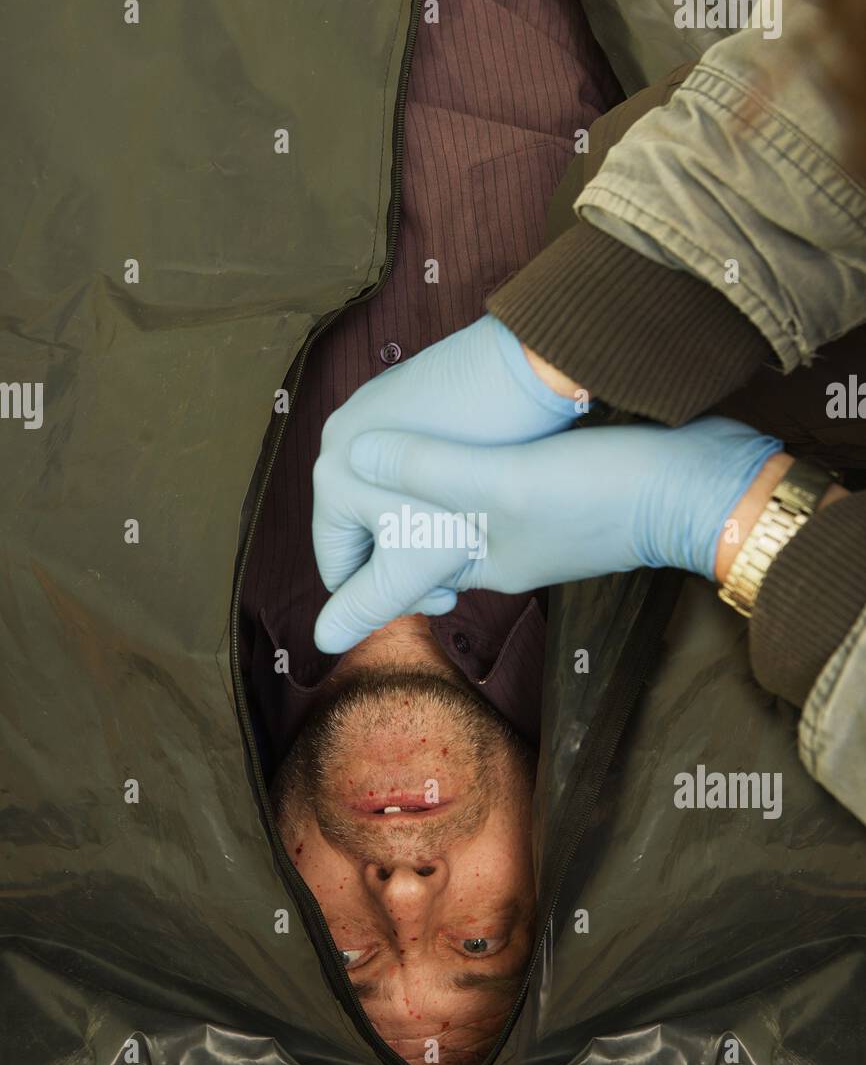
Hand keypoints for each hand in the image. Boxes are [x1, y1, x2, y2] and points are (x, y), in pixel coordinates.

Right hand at [313, 314, 578, 608]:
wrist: (524, 381)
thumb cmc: (474, 477)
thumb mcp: (421, 556)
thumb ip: (370, 603)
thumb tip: (321, 643)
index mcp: (328, 479)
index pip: (340, 568)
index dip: (387, 596)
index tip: (442, 596)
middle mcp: (336, 439)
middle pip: (365, 531)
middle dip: (406, 558)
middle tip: (458, 570)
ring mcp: (368, 409)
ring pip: (386, 497)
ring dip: (420, 524)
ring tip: (468, 532)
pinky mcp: (400, 390)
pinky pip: (405, 460)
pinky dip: (431, 485)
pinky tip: (470, 492)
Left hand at [314, 416, 782, 651]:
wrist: (691, 488)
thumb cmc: (595, 491)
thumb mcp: (499, 480)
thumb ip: (426, 469)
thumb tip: (354, 454)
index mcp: (473, 560)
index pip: (393, 592)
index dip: (353, 595)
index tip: (323, 610)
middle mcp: (495, 559)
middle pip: (419, 563)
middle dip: (385, 546)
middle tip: (358, 505)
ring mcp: (528, 538)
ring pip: (453, 533)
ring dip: (424, 511)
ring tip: (401, 477)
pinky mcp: (557, 511)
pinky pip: (487, 511)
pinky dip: (463, 492)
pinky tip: (466, 457)